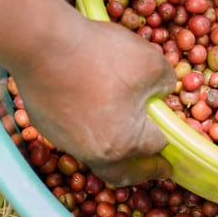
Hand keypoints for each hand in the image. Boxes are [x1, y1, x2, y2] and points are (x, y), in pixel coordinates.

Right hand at [9, 13, 174, 187]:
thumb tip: (163, 92)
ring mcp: (66, 142)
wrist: (42, 44)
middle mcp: (94, 152)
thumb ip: (166, 82)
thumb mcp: (150, 62)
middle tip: (152, 167)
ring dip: (111, 149)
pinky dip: (86, 129)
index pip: (156, 149)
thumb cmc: (101, 56)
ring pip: (95, 154)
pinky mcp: (46, 127)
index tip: (175, 146)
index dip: (170, 141)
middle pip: (122, 172)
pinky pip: (73, 136)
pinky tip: (88, 109)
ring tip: (120, 131)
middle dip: (140, 172)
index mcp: (125, 143)